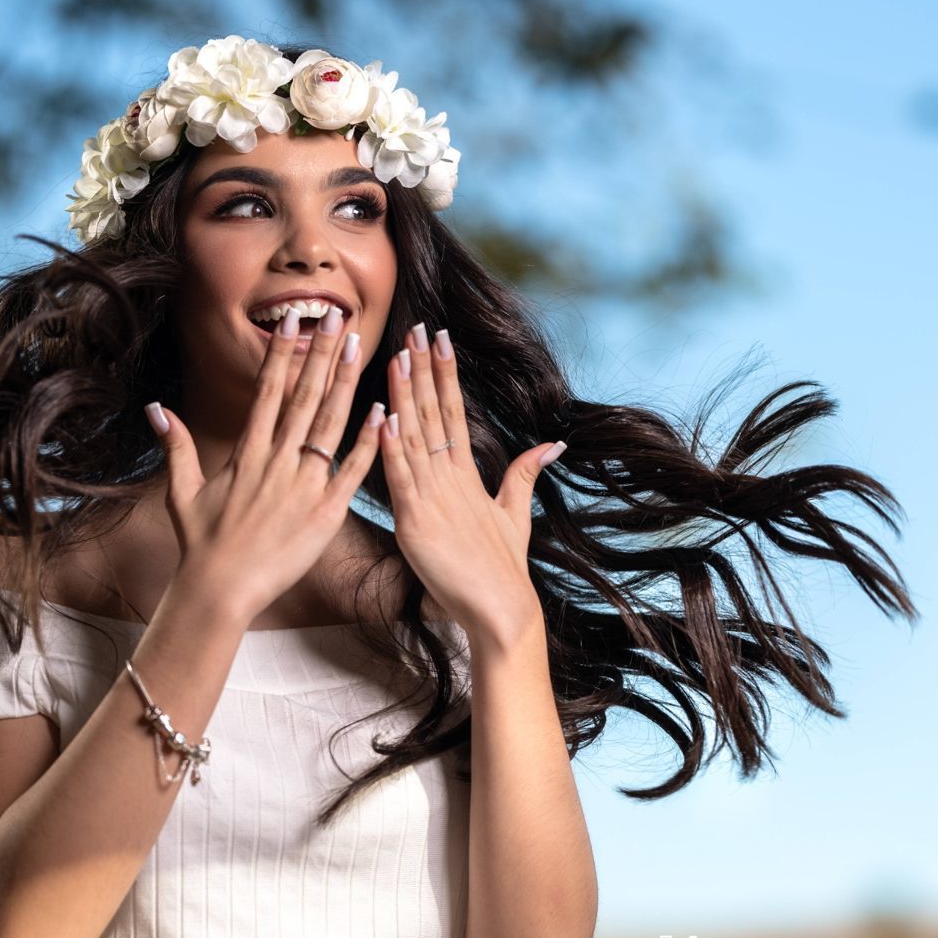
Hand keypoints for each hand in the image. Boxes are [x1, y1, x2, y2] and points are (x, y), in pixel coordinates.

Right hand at [143, 305, 384, 623]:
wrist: (220, 590)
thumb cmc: (201, 544)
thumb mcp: (181, 491)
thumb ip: (176, 446)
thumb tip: (156, 408)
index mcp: (247, 453)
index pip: (268, 392)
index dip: (282, 355)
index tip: (294, 322)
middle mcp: (276, 462)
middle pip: (304, 397)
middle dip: (322, 354)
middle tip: (338, 316)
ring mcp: (303, 486)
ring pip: (330, 424)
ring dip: (346, 383)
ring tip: (360, 346)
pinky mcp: (325, 513)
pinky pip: (351, 472)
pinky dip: (368, 442)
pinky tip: (382, 412)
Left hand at [379, 323, 565, 648]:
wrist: (502, 609)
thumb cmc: (503, 569)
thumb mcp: (513, 515)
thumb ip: (525, 475)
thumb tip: (553, 444)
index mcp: (468, 475)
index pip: (455, 411)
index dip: (446, 373)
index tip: (440, 339)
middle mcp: (450, 479)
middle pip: (435, 413)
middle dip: (424, 369)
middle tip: (416, 328)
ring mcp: (433, 499)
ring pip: (414, 437)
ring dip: (404, 395)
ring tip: (398, 356)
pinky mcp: (416, 523)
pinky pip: (400, 478)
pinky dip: (391, 447)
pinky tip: (384, 416)